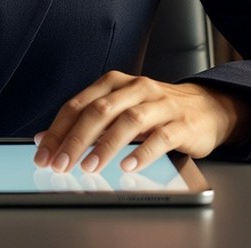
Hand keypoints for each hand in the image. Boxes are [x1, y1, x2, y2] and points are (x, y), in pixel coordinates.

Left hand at [32, 71, 250, 174]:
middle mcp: (136, 88)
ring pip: (128, 121)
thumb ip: (85, 123)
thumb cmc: (156, 111)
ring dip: (106, 145)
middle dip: (76, 139)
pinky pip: (161, 136)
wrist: (206, 108)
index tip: (44, 154)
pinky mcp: (182, 123)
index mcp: (115, 83)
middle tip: (60, 164)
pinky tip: (128, 166)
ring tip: (90, 167)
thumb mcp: (119, 112)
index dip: (58, 129)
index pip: (79, 104)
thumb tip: (45, 139)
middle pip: (100, 110)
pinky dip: (142, 152)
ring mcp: (160, 104)